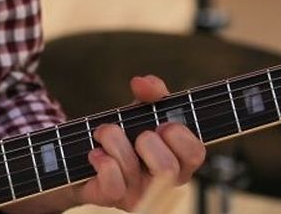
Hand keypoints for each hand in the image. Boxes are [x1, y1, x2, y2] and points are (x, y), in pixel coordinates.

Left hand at [69, 74, 205, 210]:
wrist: (84, 155)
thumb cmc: (125, 134)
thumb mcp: (142, 109)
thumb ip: (151, 92)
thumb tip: (142, 83)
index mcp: (178, 162)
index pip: (195, 153)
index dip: (179, 134)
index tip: (163, 123)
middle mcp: (161, 183)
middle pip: (167, 167)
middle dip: (146, 140)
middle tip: (136, 134)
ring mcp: (137, 194)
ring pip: (133, 169)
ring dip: (114, 139)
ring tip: (104, 133)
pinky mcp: (111, 198)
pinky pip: (112, 184)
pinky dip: (102, 161)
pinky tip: (96, 153)